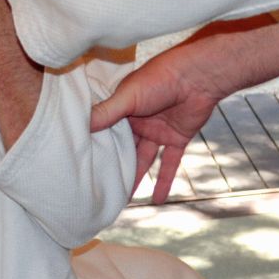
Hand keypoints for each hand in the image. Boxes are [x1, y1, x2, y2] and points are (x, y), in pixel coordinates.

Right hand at [90, 47, 224, 203]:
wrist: (197, 77)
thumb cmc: (160, 78)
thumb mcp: (128, 95)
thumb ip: (107, 112)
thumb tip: (80, 126)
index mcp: (123, 107)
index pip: (106, 131)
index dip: (96, 147)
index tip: (81, 166)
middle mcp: (139, 121)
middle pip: (124, 148)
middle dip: (114, 166)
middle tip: (99, 188)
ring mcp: (158, 131)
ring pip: (144, 159)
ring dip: (135, 178)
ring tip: (122, 201)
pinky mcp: (176, 139)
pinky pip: (169, 163)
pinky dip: (164, 181)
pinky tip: (157, 200)